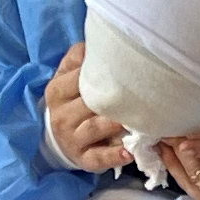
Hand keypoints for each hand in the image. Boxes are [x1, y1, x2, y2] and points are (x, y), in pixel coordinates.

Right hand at [46, 43, 130, 174]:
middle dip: (114, 99)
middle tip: (142, 94)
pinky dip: (115, 156)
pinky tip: (130, 153)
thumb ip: (78, 58)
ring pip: (96, 127)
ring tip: (140, 119)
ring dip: (117, 124)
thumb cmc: (71, 102)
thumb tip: (96, 40)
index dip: (102, 74)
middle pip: (89, 103)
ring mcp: (72, 139)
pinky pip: (99, 158)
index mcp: (57, 91)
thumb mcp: (67, 77)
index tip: (126, 69)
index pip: (78, 78)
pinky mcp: (84, 159)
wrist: (57, 139)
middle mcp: (62, 115)